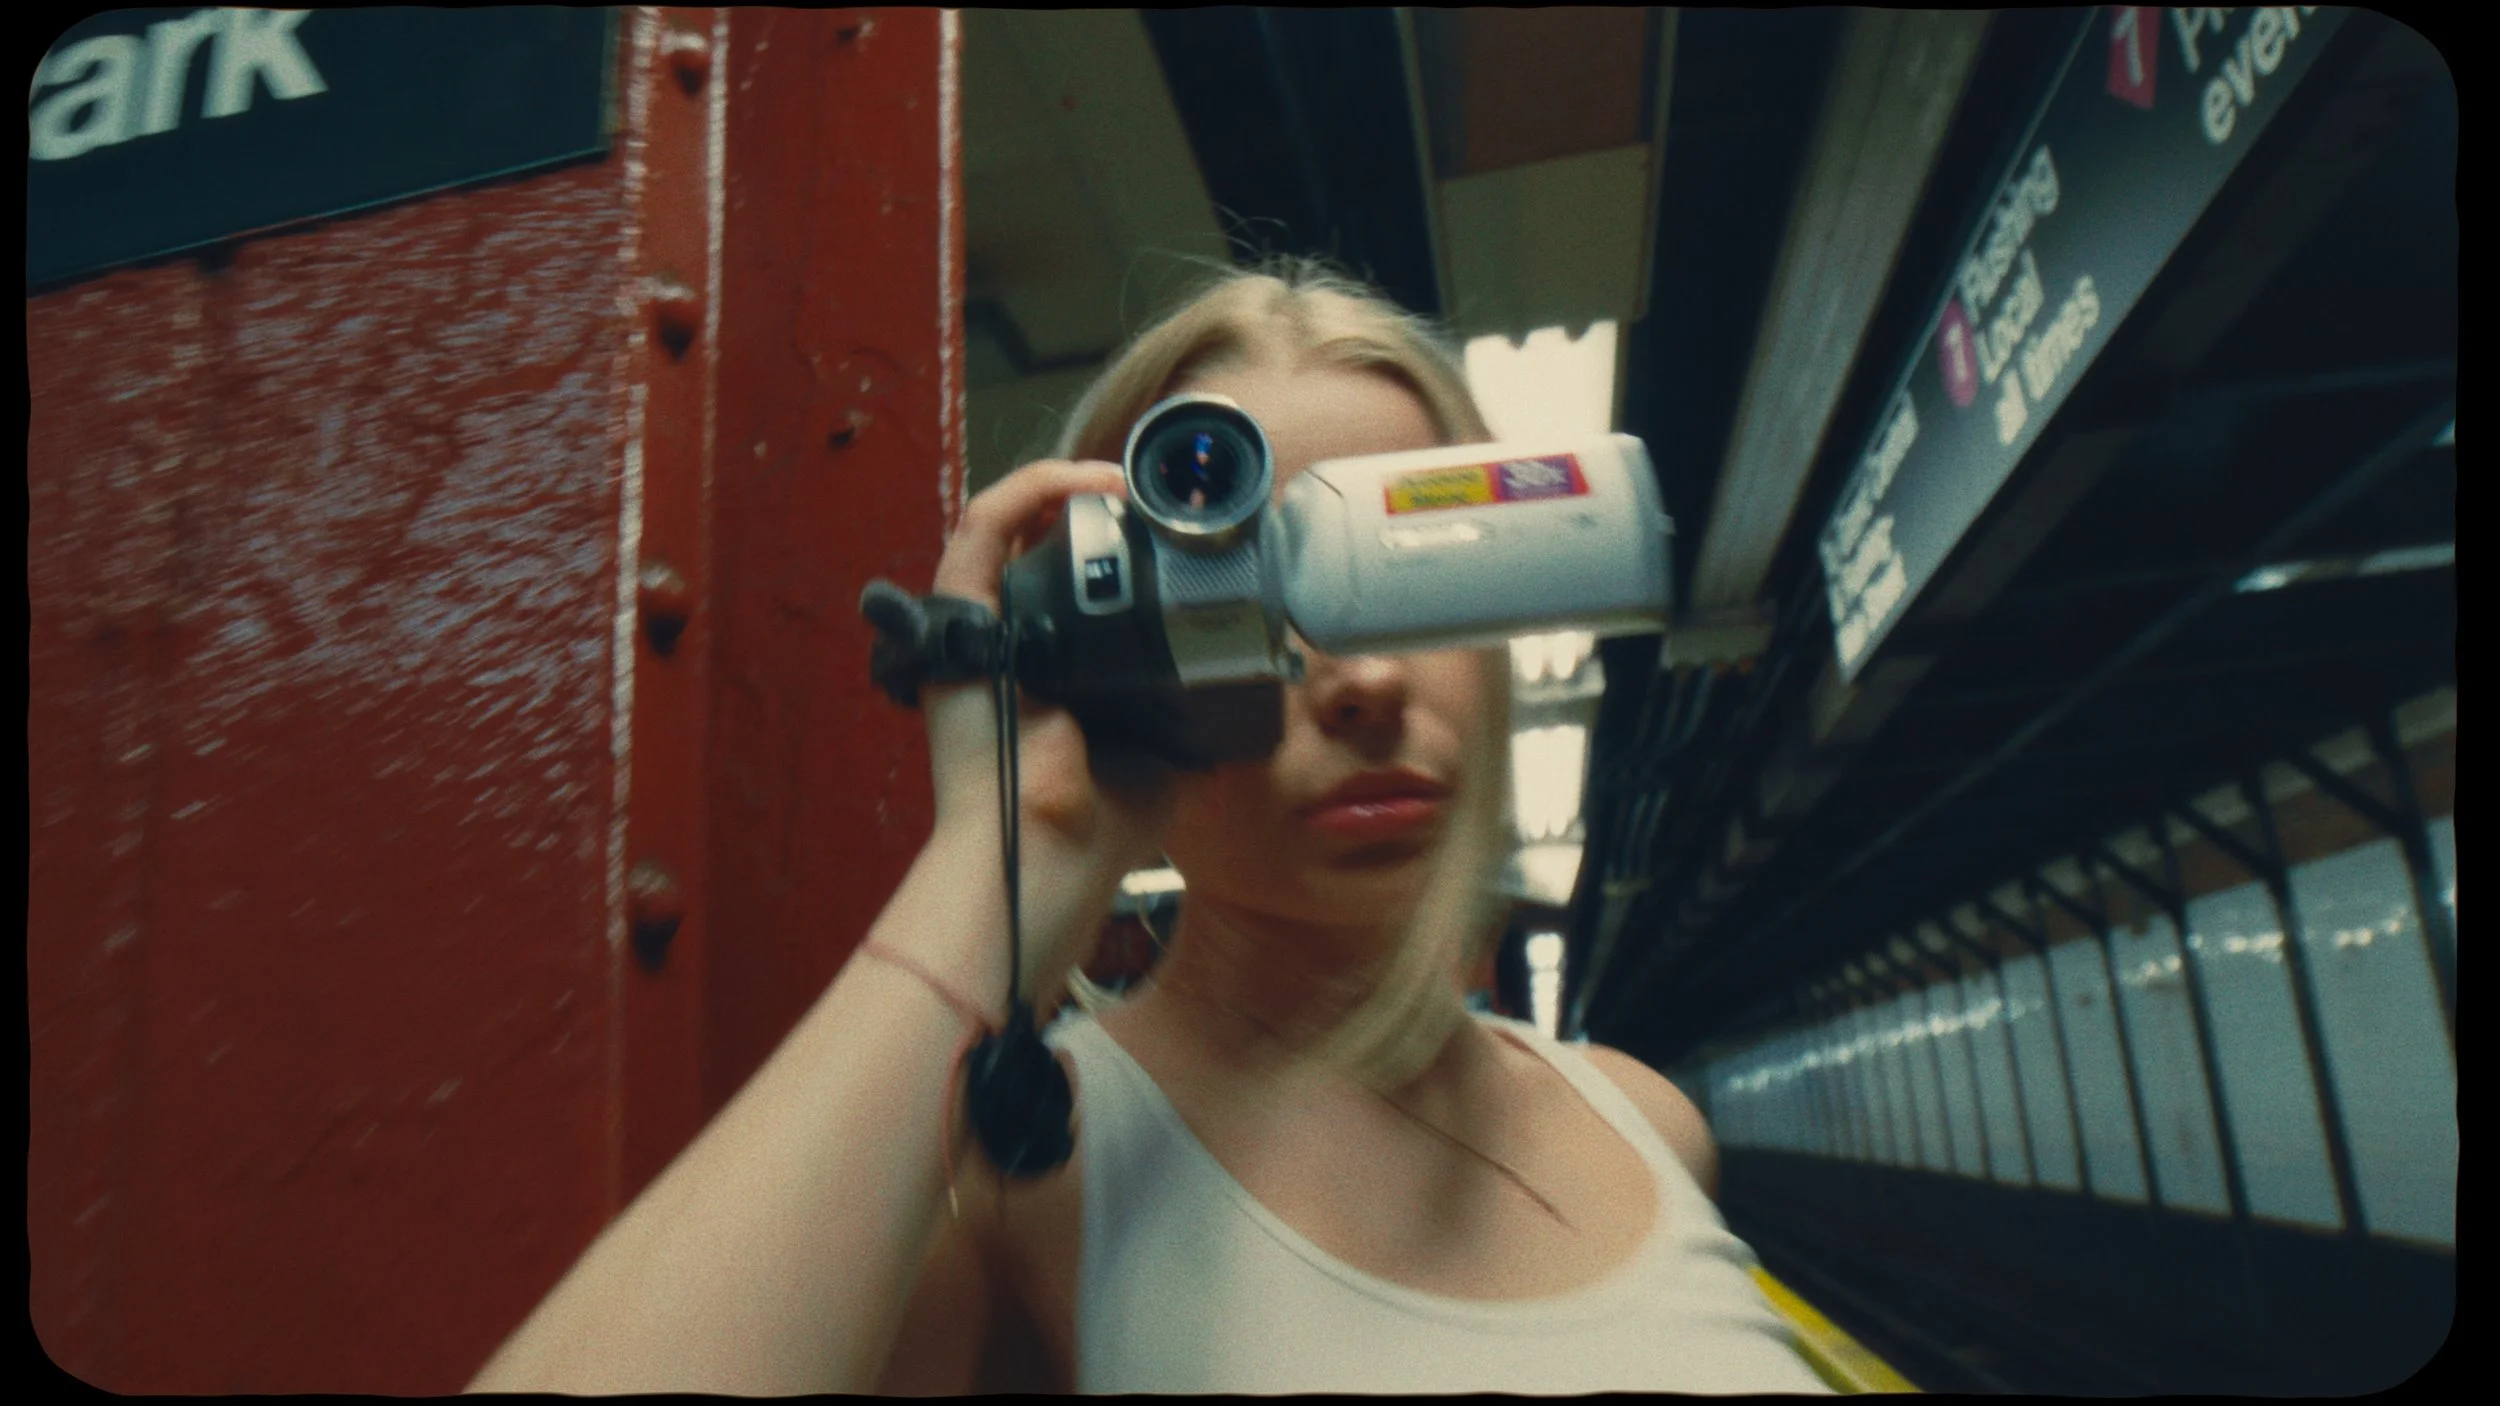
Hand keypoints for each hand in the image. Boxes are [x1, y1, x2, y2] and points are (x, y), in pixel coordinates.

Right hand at [919, 461, 1175, 963]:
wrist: (1052, 858)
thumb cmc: (1096, 831)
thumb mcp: (1165, 764)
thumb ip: (1186, 729)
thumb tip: (1235, 706)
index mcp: (1049, 678)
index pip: (1068, 591)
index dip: (1108, 548)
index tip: (1166, 532)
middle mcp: (1006, 648)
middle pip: (1038, 552)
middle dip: (1089, 509)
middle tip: (1149, 498)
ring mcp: (977, 633)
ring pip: (1004, 526)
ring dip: (1062, 486)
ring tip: (1119, 479)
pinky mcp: (956, 622)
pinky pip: (981, 527)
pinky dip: (1029, 488)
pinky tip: (1085, 479)